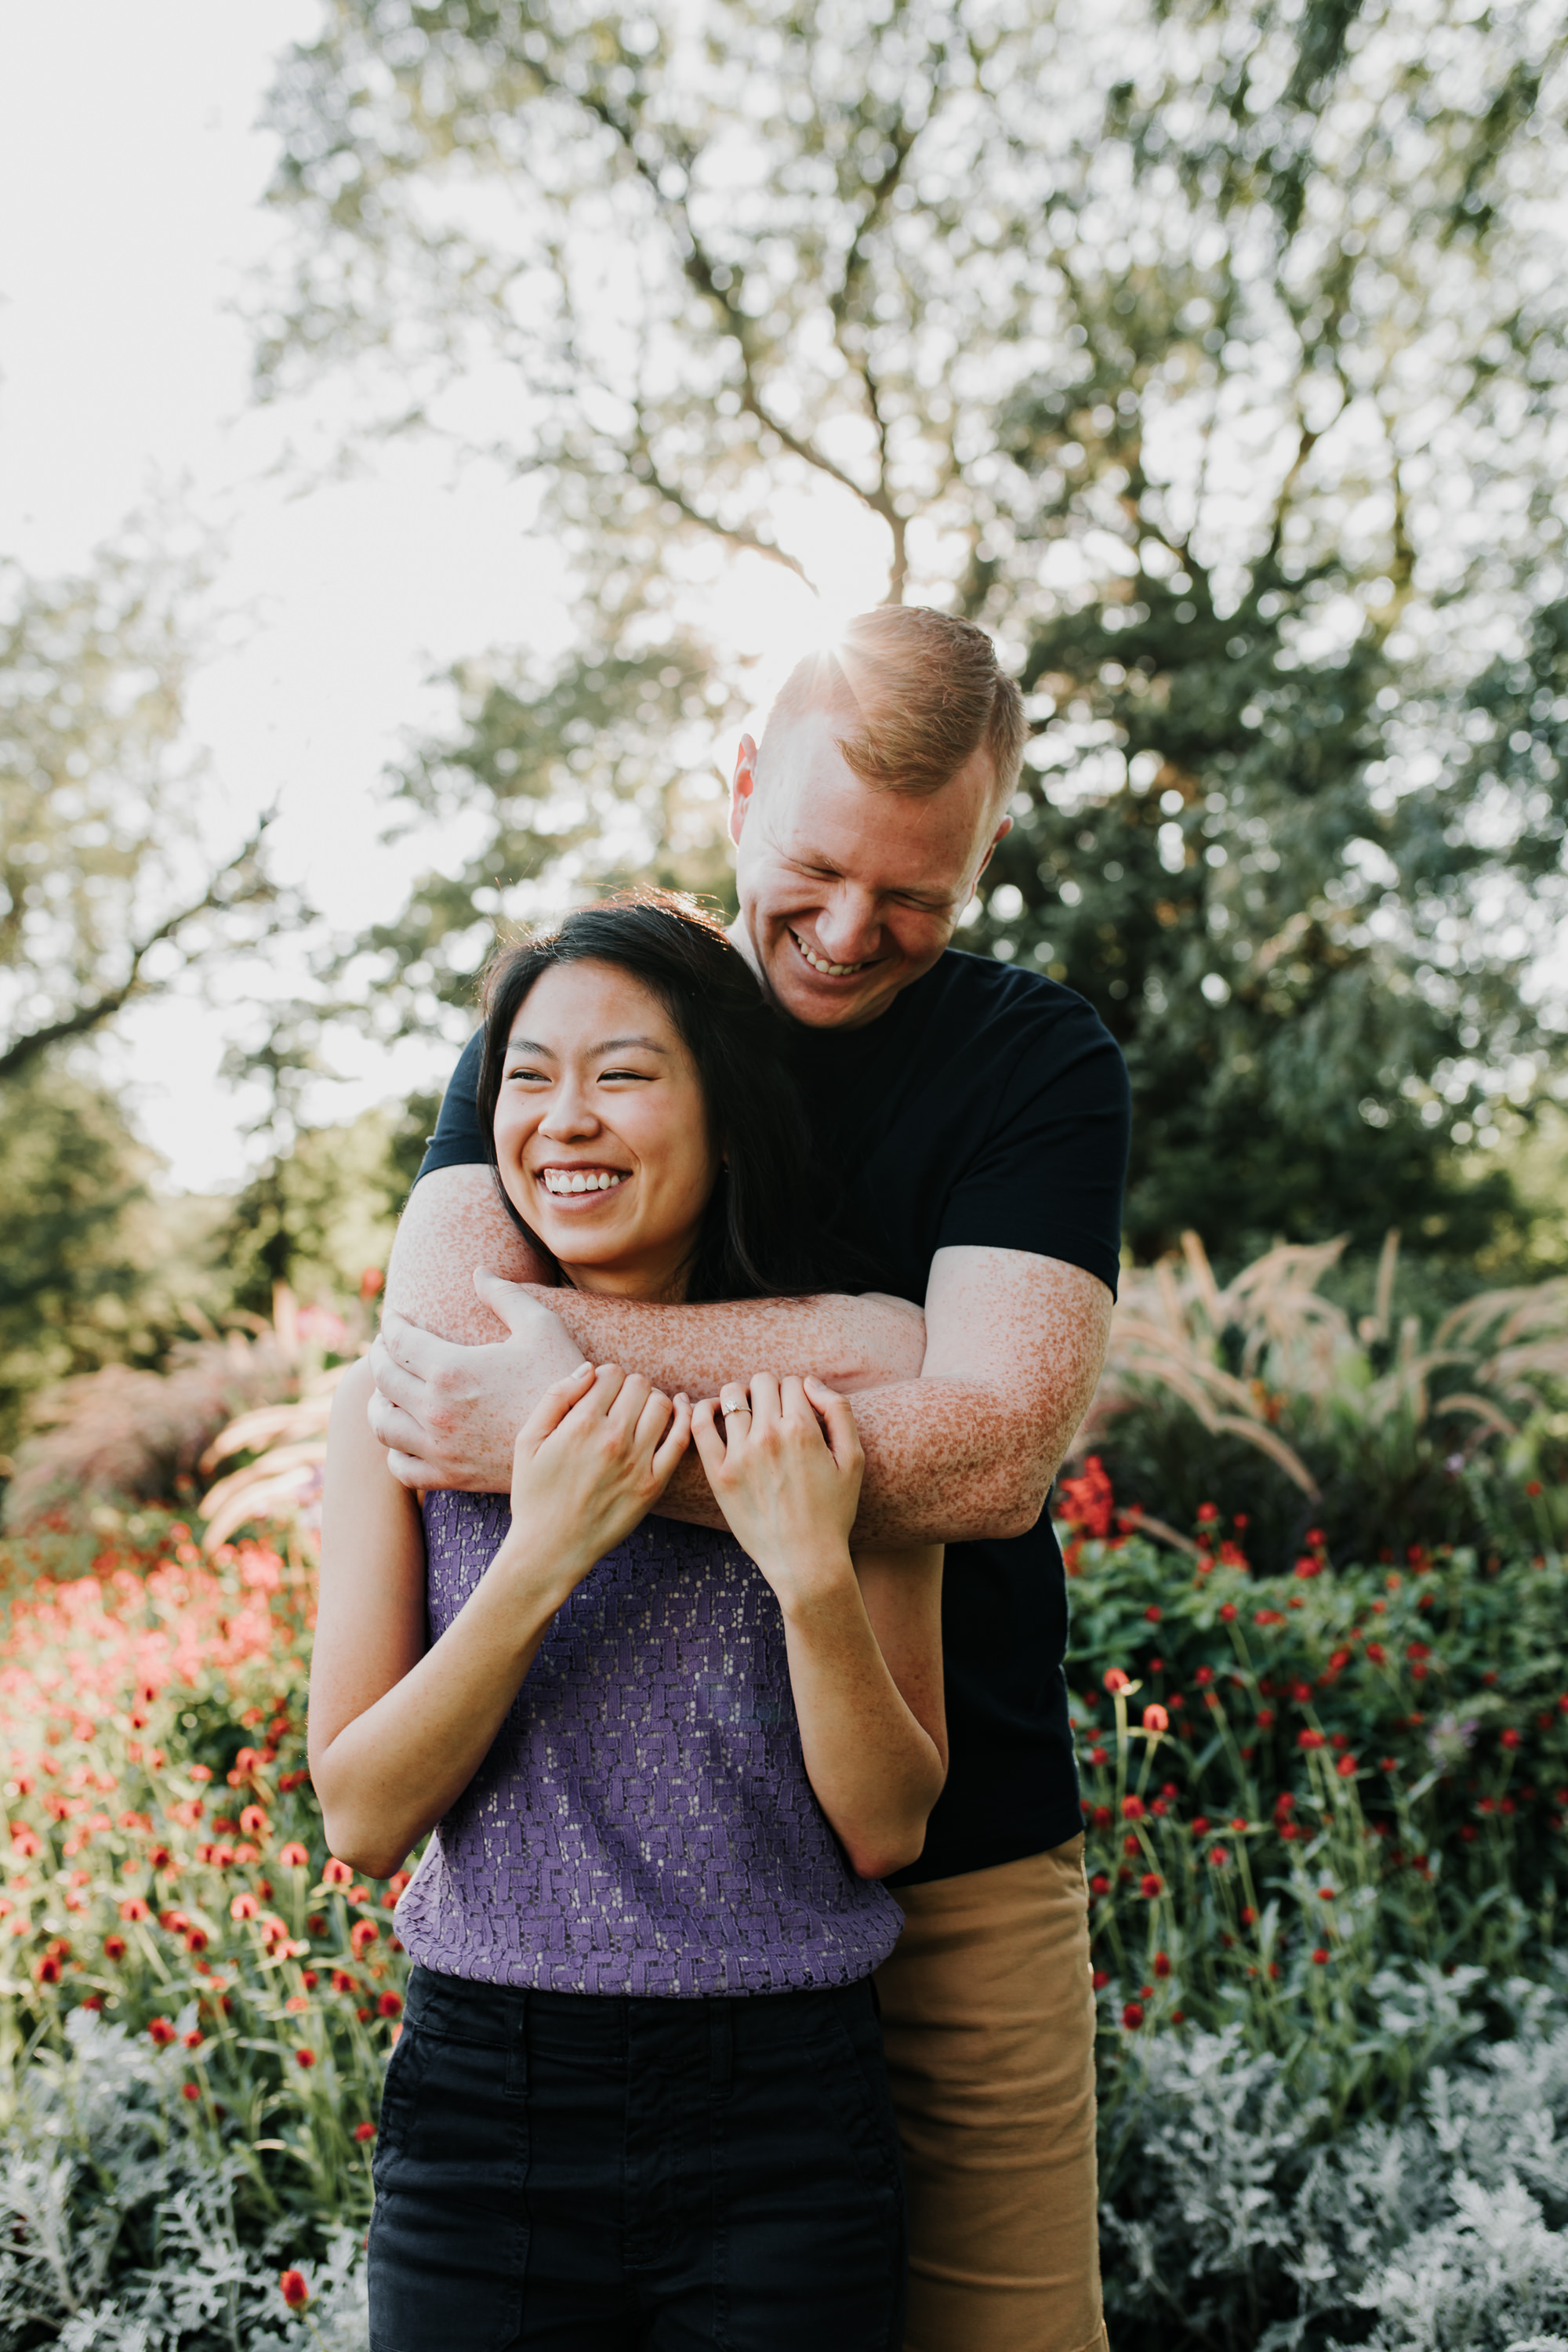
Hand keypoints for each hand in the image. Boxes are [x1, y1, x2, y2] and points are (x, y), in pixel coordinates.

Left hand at [368, 1271, 588, 1489]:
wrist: (582, 1443)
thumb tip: (479, 1273)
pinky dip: (396, 1450)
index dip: (392, 1323)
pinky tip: (407, 1435)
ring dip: (379, 1402)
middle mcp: (435, 1409)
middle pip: (384, 1378)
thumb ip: (505, 1295)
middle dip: (380, 1355)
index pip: (399, 1339)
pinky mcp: (449, 1476)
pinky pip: (401, 1466)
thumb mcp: (542, 1327)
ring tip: (389, 1390)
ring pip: (383, 1424)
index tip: (394, 1317)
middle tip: (386, 1346)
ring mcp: (439, 1447)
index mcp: (451, 1369)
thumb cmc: (563, 1378)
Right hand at [504, 1362, 691, 1587]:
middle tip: (619, 1404)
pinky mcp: (653, 1484)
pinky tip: (680, 1410)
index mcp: (581, 1424)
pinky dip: (685, 1418)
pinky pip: (681, 1440)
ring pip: (663, 1405)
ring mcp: (637, 1462)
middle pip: (639, 1385)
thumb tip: (588, 1369)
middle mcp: (613, 1439)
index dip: (605, 1377)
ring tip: (639, 1414)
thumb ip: (556, 1397)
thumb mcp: (527, 1440)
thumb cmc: (534, 1494)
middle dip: (629, 1387)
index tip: (600, 1392)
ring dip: (653, 1401)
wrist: (550, 1548)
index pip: (611, 1373)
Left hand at [690, 1375, 862, 1610]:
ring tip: (749, 1415)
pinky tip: (714, 1413)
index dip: (799, 1394)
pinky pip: (700, 1425)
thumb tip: (810, 1382)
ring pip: (731, 1396)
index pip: (793, 1383)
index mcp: (803, 1430)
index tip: (799, 1412)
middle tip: (775, 1414)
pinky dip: (703, 1410)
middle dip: (771, 1392)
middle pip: (762, 1382)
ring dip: (742, 1398)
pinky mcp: (719, 1474)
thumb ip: (838, 1411)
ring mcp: (739, 1455)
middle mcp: (769, 1436)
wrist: (806, 1560)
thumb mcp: (853, 1459)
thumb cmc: (834, 1512)